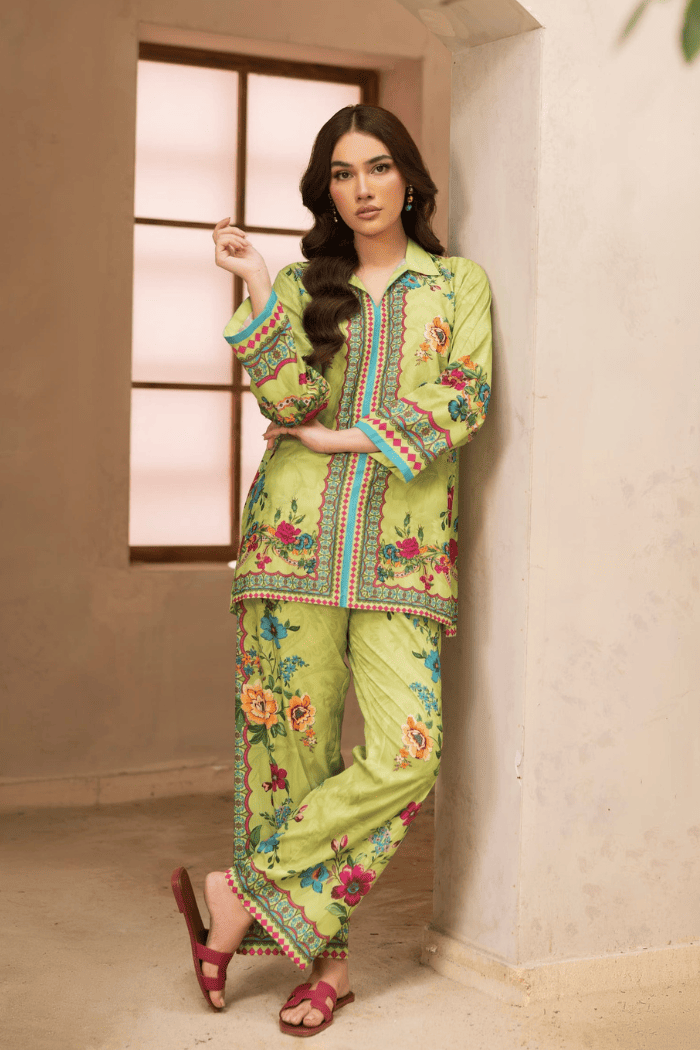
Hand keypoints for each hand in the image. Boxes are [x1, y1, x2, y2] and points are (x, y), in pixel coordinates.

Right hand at [213, 219, 269, 285]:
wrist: (258, 271)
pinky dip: (232, 240)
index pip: (218, 234)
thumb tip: (226, 222)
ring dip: (235, 236)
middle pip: (219, 233)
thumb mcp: (243, 241)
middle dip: (233, 230)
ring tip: (246, 244)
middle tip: (245, 236)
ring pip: (220, 235)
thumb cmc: (254, 260)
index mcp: (226, 250)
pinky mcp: (219, 259)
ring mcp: (219, 257)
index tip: (229, 218)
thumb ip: (233, 234)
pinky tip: (241, 247)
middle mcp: (221, 253)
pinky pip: (221, 241)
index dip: (221, 224)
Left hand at [262, 420, 377, 453]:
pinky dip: (272, 433)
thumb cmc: (321, 440)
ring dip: (270, 433)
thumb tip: (289, 433)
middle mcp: (297, 417)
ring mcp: (298, 422)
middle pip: (279, 420)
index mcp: (299, 417)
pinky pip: (281, 429)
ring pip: (279, 424)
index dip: (275, 424)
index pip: (283, 418)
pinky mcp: (298, 429)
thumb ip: (298, 432)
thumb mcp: (306, 434)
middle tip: (266, 440)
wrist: (331, 441)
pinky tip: (266, 437)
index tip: (268, 433)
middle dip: (271, 429)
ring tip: (266, 440)